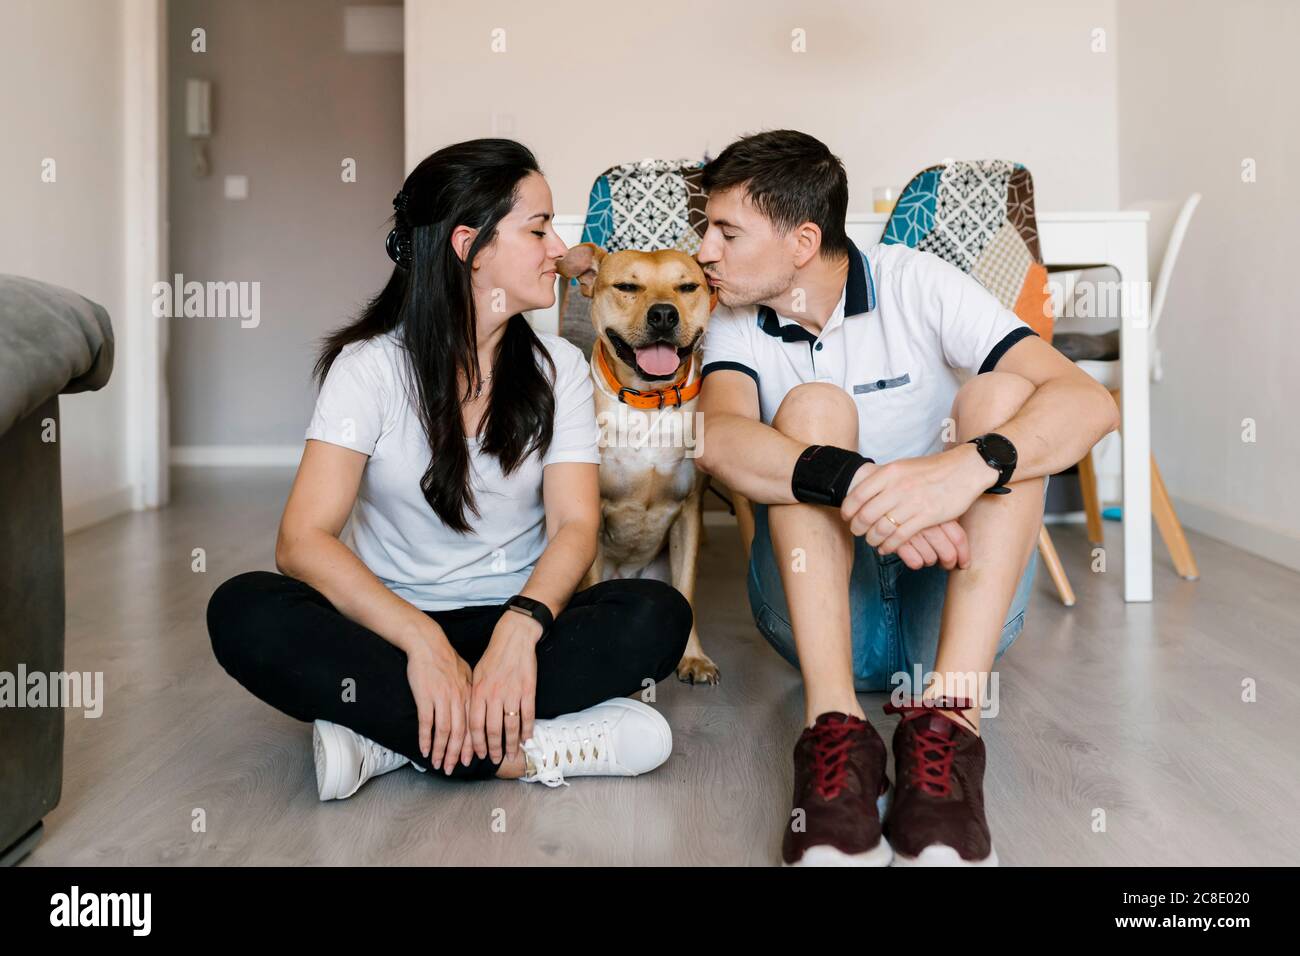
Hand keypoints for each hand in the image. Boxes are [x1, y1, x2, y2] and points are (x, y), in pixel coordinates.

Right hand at [405, 623, 473, 773]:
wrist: (428, 644)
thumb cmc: (445, 658)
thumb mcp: (465, 673)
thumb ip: (470, 691)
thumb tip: (474, 705)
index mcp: (469, 695)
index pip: (473, 726)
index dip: (472, 745)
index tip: (471, 760)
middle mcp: (458, 699)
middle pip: (460, 733)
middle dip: (457, 754)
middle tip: (453, 769)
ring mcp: (442, 699)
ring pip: (444, 732)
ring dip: (441, 751)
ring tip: (438, 764)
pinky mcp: (425, 697)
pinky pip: (427, 723)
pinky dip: (426, 739)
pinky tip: (424, 750)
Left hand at [466, 608, 542, 766]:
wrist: (514, 638)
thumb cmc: (493, 657)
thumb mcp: (476, 675)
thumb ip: (474, 696)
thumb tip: (470, 718)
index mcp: (479, 692)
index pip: (475, 724)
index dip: (476, 743)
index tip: (478, 754)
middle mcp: (494, 695)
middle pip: (493, 729)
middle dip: (494, 748)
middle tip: (495, 759)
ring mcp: (512, 693)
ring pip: (511, 726)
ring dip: (512, 743)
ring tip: (512, 754)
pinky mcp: (528, 690)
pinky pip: (528, 715)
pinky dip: (528, 729)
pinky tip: (527, 738)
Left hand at [840, 448, 991, 567]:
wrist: (963, 469)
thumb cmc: (931, 469)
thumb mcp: (902, 466)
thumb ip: (883, 479)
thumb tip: (862, 493)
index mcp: (889, 472)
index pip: (858, 495)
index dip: (848, 510)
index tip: (846, 517)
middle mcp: (898, 487)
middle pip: (866, 514)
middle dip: (857, 528)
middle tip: (857, 532)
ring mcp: (913, 502)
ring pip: (882, 528)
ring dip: (872, 539)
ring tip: (871, 541)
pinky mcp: (927, 516)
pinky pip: (900, 537)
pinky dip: (889, 545)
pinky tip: (886, 548)